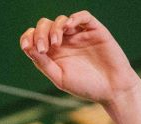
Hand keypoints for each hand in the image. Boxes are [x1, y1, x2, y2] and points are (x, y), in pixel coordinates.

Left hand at [20, 11, 139, 104]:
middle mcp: (66, 41)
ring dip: (55, 29)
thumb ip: (44, 64)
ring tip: (56, 43)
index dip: (28, 37)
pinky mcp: (95, 31)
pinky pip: (83, 17)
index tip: (27, 46)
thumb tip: (28, 47)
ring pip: (61, 20)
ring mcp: (80, 35)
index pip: (35, 37)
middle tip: (44, 48)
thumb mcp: (60, 78)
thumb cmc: (88, 88)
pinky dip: (74, 18)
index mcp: (54, 53)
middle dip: (40, 34)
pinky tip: (69, 27)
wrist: (114, 91)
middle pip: (45, 25)